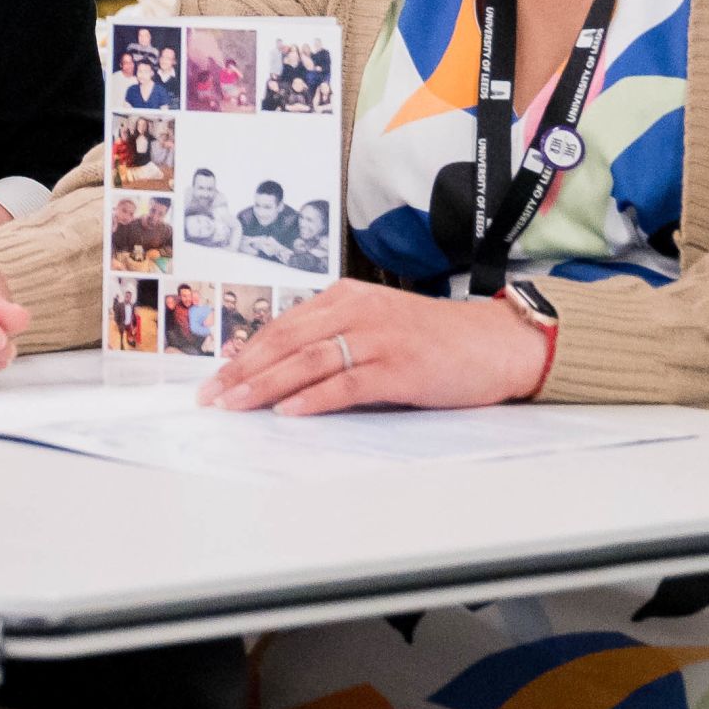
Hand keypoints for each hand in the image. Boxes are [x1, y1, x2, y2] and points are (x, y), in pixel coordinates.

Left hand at [200, 281, 547, 413]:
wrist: (498, 342)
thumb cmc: (436, 339)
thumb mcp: (378, 324)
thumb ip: (335, 337)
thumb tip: (281, 371)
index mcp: (346, 297)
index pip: (282, 326)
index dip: (245, 353)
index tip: (216, 377)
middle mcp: (357, 311)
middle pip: (285, 342)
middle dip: (242, 371)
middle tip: (210, 397)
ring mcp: (379, 338)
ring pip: (307, 361)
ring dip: (264, 386)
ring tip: (234, 406)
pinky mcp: (400, 368)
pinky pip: (346, 384)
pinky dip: (312, 399)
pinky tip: (287, 412)